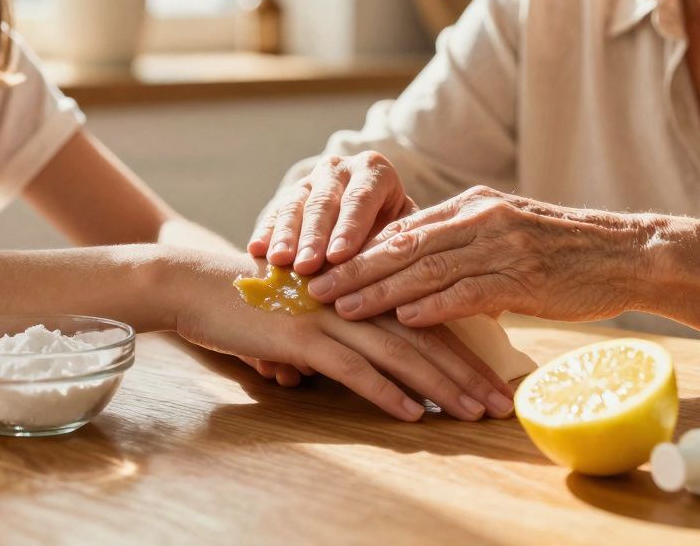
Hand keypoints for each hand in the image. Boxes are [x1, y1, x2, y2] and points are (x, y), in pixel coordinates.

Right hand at [176, 252, 515, 420]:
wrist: (195, 285)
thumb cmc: (247, 304)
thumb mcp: (298, 321)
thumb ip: (323, 344)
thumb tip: (328, 376)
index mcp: (361, 292)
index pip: (425, 321)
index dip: (464, 351)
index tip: (498, 380)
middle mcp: (354, 300)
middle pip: (424, 338)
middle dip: (469, 373)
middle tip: (504, 404)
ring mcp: (330, 316)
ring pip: (400, 353)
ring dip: (442, 385)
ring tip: (476, 412)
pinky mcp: (302, 336)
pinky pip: (353, 369)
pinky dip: (387, 392)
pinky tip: (415, 413)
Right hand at [248, 152, 416, 275]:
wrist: (375, 220)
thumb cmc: (394, 233)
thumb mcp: (404, 232)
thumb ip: (394, 245)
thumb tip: (384, 269)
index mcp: (374, 171)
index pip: (361, 199)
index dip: (349, 228)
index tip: (339, 256)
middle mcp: (340, 169)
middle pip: (324, 202)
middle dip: (314, 236)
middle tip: (305, 265)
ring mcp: (311, 179)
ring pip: (296, 205)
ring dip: (286, 235)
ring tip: (279, 261)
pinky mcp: (290, 195)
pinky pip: (275, 212)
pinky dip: (266, 232)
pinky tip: (256, 251)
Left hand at [304, 186, 647, 326]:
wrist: (627, 254)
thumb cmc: (565, 252)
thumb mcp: (507, 237)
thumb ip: (462, 248)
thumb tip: (415, 275)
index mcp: (473, 206)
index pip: (401, 228)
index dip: (355, 248)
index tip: (318, 265)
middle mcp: (481, 219)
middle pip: (402, 245)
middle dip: (352, 267)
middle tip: (311, 287)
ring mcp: (503, 246)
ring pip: (427, 268)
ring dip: (379, 290)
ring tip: (341, 307)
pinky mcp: (525, 277)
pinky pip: (469, 291)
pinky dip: (433, 305)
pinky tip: (404, 318)